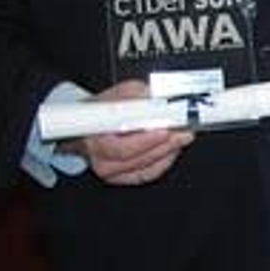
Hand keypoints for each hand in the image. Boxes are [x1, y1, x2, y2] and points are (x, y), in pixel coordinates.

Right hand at [65, 80, 192, 185]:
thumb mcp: (115, 94)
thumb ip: (134, 93)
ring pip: (145, 167)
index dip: (145, 140)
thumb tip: (153, 94)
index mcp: (93, 138)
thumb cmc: (99, 111)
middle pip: (137, 158)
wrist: (86, 124)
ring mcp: (111, 170)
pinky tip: (172, 148)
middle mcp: (100, 159)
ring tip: (182, 136)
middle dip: (165, 143)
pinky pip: (147, 173)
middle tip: (183, 131)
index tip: (165, 130)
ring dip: (168, 151)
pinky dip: (163, 161)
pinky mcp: (122, 177)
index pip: (120, 146)